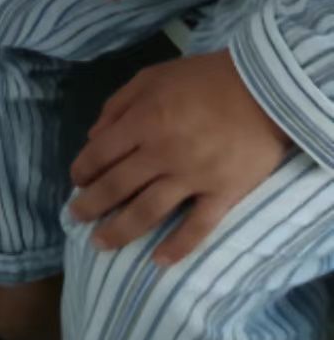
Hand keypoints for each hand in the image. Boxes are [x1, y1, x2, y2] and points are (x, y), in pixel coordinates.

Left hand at [69, 50, 292, 264]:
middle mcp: (161, 153)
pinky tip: (159, 262)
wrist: (263, 90)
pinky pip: (197, 227)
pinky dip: (178, 247)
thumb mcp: (152, 77)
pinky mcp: (222, 194)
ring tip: (100, 245)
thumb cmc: (203, 79)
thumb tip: (94, 137)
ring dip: (120, 230)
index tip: (76, 183)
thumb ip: (119, 104)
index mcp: (143, 121)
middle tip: (75, 219)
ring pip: (147, 211)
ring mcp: (192, 177)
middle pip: (117, 187)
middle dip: (90, 206)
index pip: (101, 153)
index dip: (83, 170)